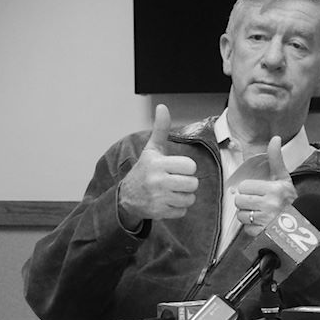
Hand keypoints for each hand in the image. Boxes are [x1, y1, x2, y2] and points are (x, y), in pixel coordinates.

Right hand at [117, 104, 197, 226]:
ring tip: (171, 191)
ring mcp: (158, 198)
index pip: (190, 167)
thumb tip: (162, 107)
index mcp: (157, 164)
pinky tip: (167, 202)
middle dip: (187, 183)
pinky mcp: (159, 212)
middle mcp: (157, 181)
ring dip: (184, 196)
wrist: (126, 196)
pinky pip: (183, 211)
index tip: (177, 168)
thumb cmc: (144, 170)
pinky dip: (178, 208)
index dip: (187, 168)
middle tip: (175, 181)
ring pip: (190, 199)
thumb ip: (160, 130)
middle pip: (193, 184)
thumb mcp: (152, 150)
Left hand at [235, 135, 297, 234]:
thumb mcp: (284, 179)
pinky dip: (252, 228)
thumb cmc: (291, 201)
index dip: (250, 190)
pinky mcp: (263, 234)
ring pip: (241, 215)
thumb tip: (275, 138)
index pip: (244, 187)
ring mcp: (267, 221)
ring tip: (262, 214)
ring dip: (248, 215)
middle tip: (260, 204)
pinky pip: (246, 228)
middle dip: (247, 203)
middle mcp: (271, 205)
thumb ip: (276, 159)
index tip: (261, 193)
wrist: (302, 225)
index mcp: (275, 190)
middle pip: (239, 200)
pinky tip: (263, 225)